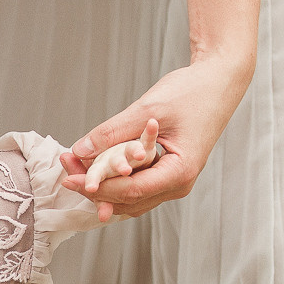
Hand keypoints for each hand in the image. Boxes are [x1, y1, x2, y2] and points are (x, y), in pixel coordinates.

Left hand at [66, 58, 252, 221]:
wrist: (219, 82)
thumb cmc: (193, 92)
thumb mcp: (149, 108)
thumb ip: (114, 131)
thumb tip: (80, 149)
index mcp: (181, 172)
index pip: (131, 192)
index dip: (97, 187)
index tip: (69, 177)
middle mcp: (178, 184)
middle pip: (127, 200)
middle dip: (93, 188)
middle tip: (65, 170)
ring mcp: (173, 182)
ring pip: (130, 198)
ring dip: (101, 185)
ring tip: (73, 166)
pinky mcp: (167, 173)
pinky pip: (136, 186)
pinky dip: (114, 178)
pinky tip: (92, 165)